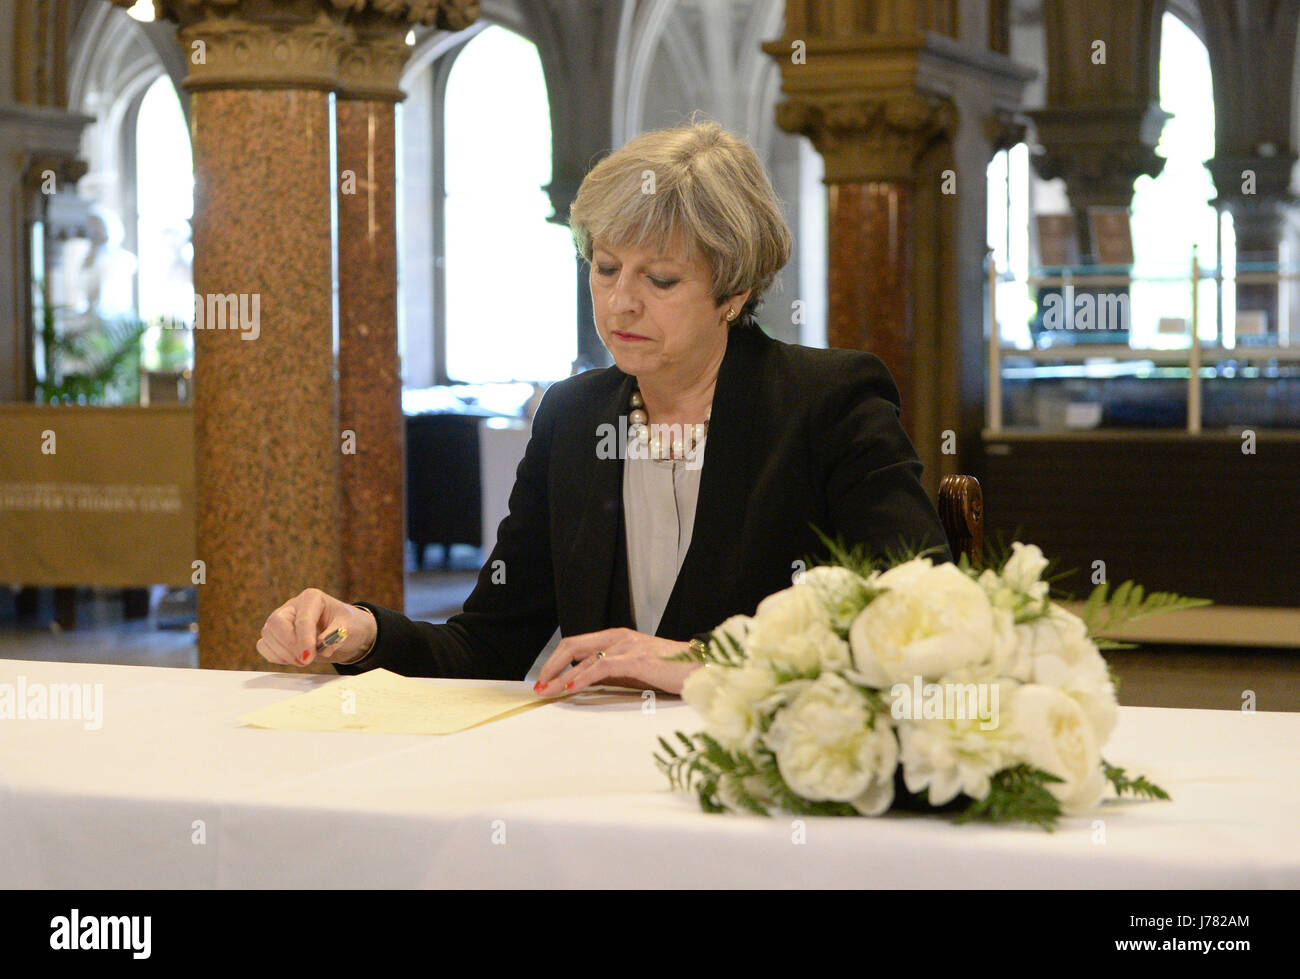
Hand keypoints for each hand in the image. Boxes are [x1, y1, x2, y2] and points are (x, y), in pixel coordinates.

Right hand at [256, 588, 377, 667]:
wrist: (346, 632)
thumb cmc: (349, 624)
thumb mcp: (350, 627)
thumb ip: (337, 635)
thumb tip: (324, 647)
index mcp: (312, 598)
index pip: (302, 619)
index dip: (304, 640)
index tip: (308, 657)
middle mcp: (293, 606)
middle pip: (276, 623)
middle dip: (289, 645)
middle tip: (306, 660)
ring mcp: (281, 619)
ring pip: (267, 635)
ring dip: (284, 654)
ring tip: (305, 660)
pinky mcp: (275, 634)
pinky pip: (264, 645)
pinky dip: (275, 656)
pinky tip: (293, 658)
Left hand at [534, 627, 702, 695]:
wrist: (699, 669)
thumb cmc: (669, 671)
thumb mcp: (634, 669)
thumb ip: (611, 671)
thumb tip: (583, 683)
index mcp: (617, 637)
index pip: (577, 644)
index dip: (557, 660)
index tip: (545, 679)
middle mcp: (618, 637)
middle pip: (573, 645)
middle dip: (551, 665)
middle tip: (539, 685)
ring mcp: (626, 646)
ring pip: (583, 657)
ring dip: (560, 676)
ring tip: (547, 691)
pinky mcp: (635, 660)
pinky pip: (600, 668)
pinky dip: (580, 678)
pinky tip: (569, 689)